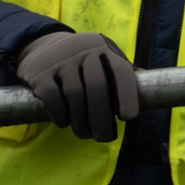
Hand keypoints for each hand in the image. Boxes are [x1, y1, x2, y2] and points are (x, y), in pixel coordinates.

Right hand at [14, 31, 138, 142]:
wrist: (45, 47)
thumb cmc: (84, 62)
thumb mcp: (104, 60)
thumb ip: (120, 77)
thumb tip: (144, 101)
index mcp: (106, 50)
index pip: (121, 71)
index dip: (127, 95)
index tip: (129, 118)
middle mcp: (85, 51)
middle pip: (97, 87)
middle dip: (102, 118)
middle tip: (105, 137)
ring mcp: (61, 60)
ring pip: (75, 95)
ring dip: (81, 121)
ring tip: (85, 134)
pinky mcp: (40, 72)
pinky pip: (52, 97)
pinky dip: (60, 114)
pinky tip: (64, 123)